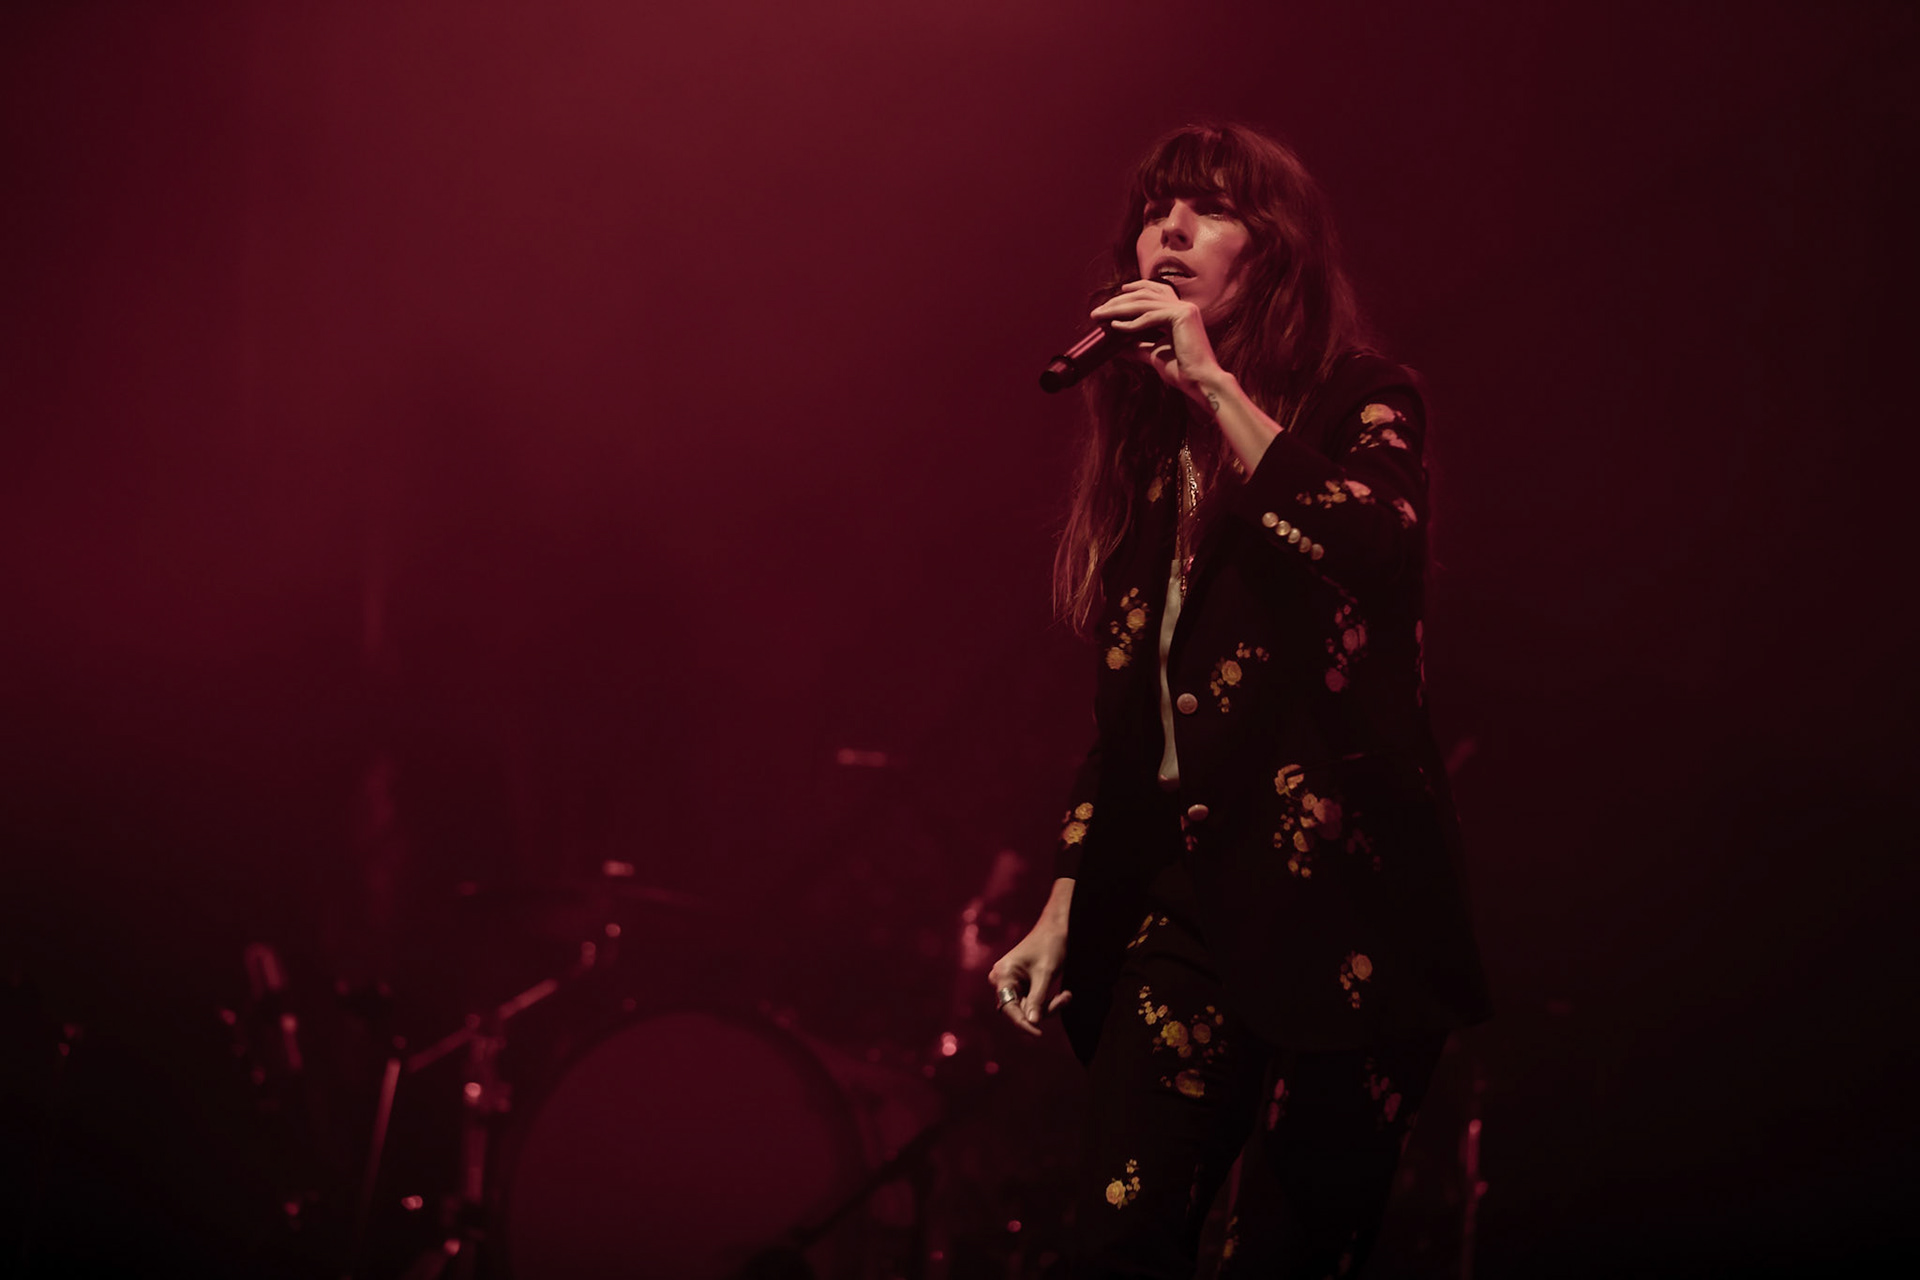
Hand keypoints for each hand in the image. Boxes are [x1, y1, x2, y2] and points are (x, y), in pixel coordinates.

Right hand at [987, 917, 1071, 1037]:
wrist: (1057, 928)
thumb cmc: (1050, 945)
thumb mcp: (1046, 973)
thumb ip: (1038, 999)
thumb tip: (1032, 1023)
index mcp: (1003, 974)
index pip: (1009, 1008)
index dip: (1023, 1023)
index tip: (1039, 1034)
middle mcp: (1002, 979)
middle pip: (1019, 1009)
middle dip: (1044, 1009)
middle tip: (1065, 998)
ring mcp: (1011, 981)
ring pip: (1028, 1008)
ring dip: (1049, 1006)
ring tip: (1067, 995)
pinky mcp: (1022, 984)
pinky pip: (1033, 1002)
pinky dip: (1048, 1001)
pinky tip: (1063, 994)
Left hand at [1089, 279, 1223, 403]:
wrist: (1200, 382)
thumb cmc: (1182, 370)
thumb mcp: (1154, 354)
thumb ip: (1137, 346)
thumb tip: (1117, 346)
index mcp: (1181, 311)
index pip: (1155, 290)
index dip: (1134, 290)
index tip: (1115, 296)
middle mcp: (1184, 306)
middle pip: (1145, 295)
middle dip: (1118, 301)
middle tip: (1098, 311)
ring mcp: (1185, 309)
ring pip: (1144, 303)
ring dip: (1118, 309)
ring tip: (1100, 317)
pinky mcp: (1182, 316)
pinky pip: (1150, 317)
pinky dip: (1131, 322)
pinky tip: (1115, 326)